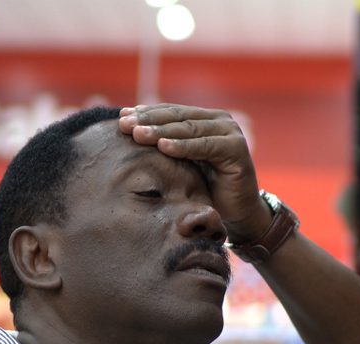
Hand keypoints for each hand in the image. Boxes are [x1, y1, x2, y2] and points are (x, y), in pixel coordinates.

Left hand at [119, 104, 272, 243]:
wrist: (238, 214)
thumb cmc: (207, 190)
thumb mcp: (182, 164)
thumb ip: (166, 146)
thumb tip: (131, 132)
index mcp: (205, 120)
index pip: (171, 112)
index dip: (146, 113)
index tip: (121, 117)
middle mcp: (219, 121)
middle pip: (178, 117)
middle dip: (149, 121)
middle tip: (125, 125)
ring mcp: (230, 132)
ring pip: (189, 129)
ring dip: (162, 132)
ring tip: (138, 135)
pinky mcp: (237, 148)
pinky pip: (205, 146)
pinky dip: (184, 146)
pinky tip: (163, 147)